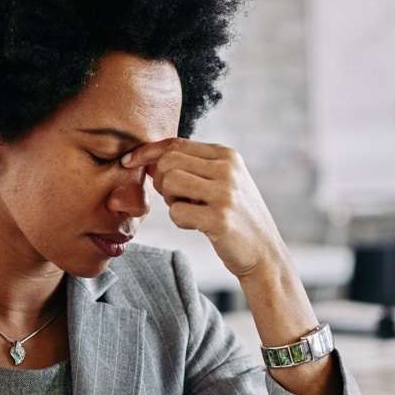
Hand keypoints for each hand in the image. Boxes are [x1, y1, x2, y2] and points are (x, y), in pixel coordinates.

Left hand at [123, 138, 285, 279]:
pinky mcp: (220, 219)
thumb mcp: (223, 182)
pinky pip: (177, 212)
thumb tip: (149, 159)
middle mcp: (228, 169)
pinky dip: (180, 221)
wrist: (264, 252)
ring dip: (170, 200)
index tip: (130, 161)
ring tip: (189, 210)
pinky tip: (198, 226)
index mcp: (227, 155)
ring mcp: (225, 193)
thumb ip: (194, 167)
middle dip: (161, 181)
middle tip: (174, 198)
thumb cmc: (236, 217)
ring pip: (170, 182)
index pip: (176, 143)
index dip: (148, 151)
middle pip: (168, 161)